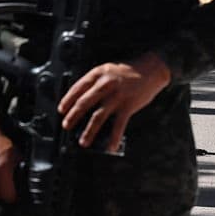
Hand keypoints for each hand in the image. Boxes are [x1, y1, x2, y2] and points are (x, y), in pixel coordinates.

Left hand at [57, 52, 171, 153]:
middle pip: (84, 103)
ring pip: (98, 117)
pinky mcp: (128, 106)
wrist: (153, 68)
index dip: (67, 100)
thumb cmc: (130, 70)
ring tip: (83, 141)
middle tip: (66, 125)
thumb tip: (83, 101)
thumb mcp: (109, 69)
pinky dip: (113, 138)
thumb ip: (97, 82)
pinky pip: (118, 125)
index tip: (62, 110)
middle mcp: (106, 84)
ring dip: (89, 131)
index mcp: (99, 73)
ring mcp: (117, 96)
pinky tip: (109, 147)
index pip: (78, 88)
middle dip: (73, 117)